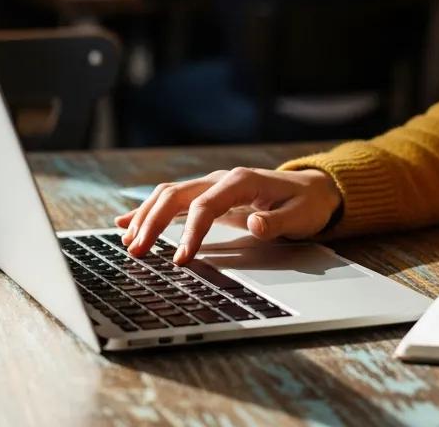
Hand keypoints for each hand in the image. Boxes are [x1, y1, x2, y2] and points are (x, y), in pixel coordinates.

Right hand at [114, 167, 342, 263]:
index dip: (190, 233)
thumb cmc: (305, 204)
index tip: (179, 260)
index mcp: (241, 181)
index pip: (205, 206)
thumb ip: (277, 223)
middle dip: (153, 222)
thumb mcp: (300, 216)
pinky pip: (172, 199)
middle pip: (177, 195)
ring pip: (169, 194)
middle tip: (136, 252)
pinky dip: (148, 210)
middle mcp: (220, 179)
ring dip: (146, 216)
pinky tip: (126, 223)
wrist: (311, 188)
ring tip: (128, 243)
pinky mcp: (207, 195)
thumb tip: (256, 225)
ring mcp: (211, 185)